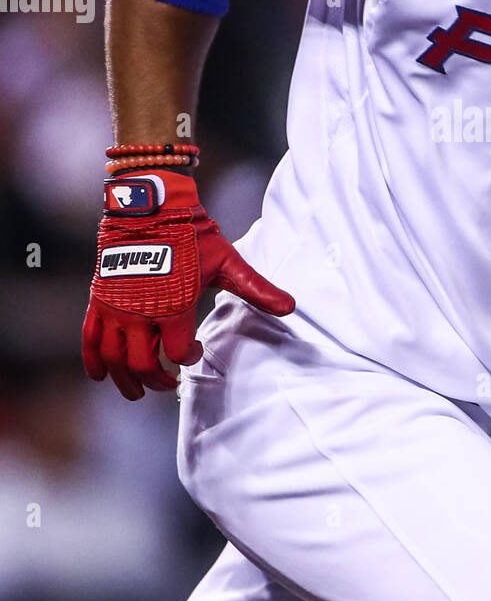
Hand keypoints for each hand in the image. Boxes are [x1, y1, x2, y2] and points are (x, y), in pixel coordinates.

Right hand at [82, 169, 294, 398]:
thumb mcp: (227, 261)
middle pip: (143, 365)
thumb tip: (291, 307)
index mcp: (173, 306)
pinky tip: (100, 375)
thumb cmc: (192, 235)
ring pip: (115, 359)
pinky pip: (90, 339)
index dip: (190, 359)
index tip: (197, 352)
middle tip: (168, 383)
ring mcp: (116, 308)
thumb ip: (256, 288)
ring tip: (135, 392)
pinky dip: (94, 361)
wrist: (151, 207)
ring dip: (125, 381)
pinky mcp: (99, 301)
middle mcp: (141, 313)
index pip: (179, 353)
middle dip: (157, 380)